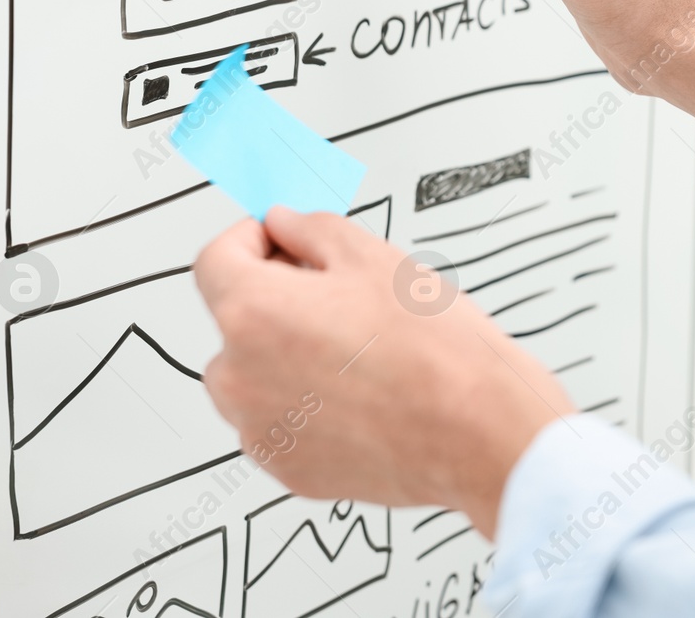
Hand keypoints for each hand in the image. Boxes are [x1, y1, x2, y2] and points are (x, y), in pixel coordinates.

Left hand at [193, 208, 573, 536]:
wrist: (479, 432)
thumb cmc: (436, 351)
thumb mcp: (375, 258)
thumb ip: (311, 229)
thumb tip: (286, 226)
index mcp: (252, 314)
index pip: (216, 259)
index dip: (252, 238)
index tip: (281, 238)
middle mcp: (239, 378)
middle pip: (235, 319)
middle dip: (277, 298)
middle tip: (341, 294)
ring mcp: (260, 431)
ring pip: (255, 374)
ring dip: (288, 353)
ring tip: (359, 349)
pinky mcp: (288, 469)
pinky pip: (281, 421)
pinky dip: (307, 403)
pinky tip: (362, 390)